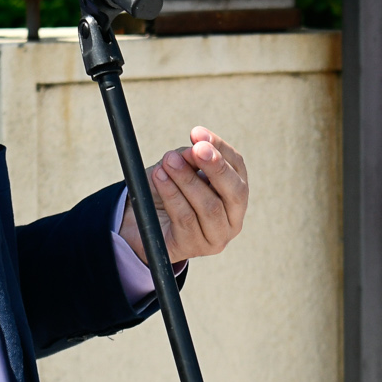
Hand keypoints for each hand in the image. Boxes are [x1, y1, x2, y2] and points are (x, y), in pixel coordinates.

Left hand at [121, 127, 249, 264]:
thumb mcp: (183, 169)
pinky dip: (172, 195)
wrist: (144, 223)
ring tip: (168, 161)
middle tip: (196, 149)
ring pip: (208, 206)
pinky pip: (185, 218)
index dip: (220, 148)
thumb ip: (192, 159)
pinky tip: (159, 178)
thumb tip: (195, 150)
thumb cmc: (170, 191)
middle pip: (234, 191)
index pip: (238, 167)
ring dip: (187, 180)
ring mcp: (216, 237)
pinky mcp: (193, 247)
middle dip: (215, 167)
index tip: (198, 134)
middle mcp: (233, 219)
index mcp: (237, 194)